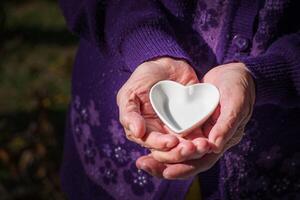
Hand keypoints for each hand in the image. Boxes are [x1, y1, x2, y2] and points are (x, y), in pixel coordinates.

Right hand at [117, 57, 209, 156]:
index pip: (152, 145)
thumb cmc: (143, 79)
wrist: (166, 64)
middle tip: (191, 148)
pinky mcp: (193, 123)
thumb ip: (129, 113)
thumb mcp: (129, 93)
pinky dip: (204, 141)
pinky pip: (199, 136)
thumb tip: (137, 133)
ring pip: (185, 147)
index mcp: (144, 130)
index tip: (172, 141)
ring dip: (194, 151)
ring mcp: (177, 129)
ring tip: (203, 146)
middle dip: (180, 153)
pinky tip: (210, 141)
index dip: (161, 146)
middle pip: (170, 152)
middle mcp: (161, 134)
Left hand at [136, 62, 255, 178]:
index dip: (185, 168)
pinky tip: (148, 142)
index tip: (166, 172)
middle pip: (186, 160)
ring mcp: (199, 131)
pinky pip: (176, 135)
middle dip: (166, 165)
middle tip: (144, 165)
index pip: (202, 161)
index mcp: (222, 140)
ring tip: (142, 160)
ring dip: (162, 155)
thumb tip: (213, 147)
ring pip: (178, 149)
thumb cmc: (238, 87)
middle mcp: (209, 140)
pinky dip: (164, 141)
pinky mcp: (192, 122)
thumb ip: (226, 124)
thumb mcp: (236, 103)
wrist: (234, 73)